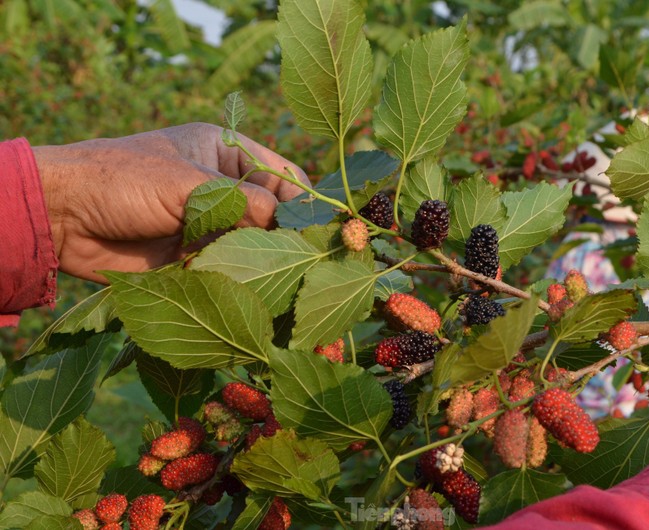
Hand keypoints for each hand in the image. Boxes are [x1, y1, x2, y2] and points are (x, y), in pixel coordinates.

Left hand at [33, 123, 308, 282]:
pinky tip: (259, 298)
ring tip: (288, 287)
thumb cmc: (121, 180)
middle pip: (275, 216)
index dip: (306, 203)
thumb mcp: (186, 183)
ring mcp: (211, 225)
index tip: (323, 233)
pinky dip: (243, 283)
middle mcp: (225, 190)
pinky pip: (230, 271)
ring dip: (266, 266)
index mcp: (227, 155)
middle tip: (311, 267)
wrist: (61, 218)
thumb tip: (289, 229)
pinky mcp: (195, 258)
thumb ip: (241, 203)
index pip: (285, 176)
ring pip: (255, 248)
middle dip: (290, 240)